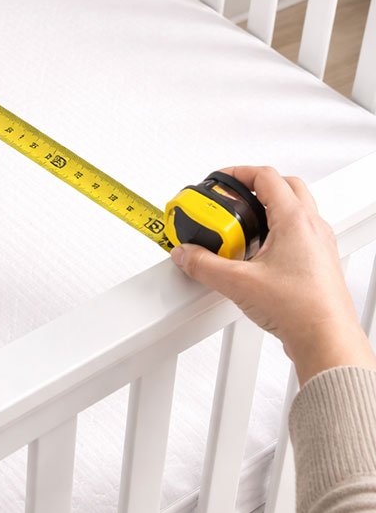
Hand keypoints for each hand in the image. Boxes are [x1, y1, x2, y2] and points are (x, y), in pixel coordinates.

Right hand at [170, 165, 375, 385]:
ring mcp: (319, 243)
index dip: (239, 173)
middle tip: (232, 199)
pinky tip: (259, 254)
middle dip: (255, 186)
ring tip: (243, 227)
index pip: (266, 176)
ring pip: (295, 209)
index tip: (220, 181)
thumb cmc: (301, 310)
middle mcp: (312, 226)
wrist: (326, 339)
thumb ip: (204, 265)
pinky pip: (300, 232)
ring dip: (269, 209)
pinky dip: (278, 232)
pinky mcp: (320, 261)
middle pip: (285, 186)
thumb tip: (186, 254)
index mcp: (295, 219)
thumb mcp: (238, 283)